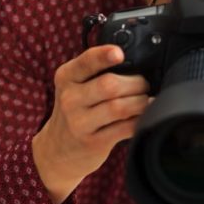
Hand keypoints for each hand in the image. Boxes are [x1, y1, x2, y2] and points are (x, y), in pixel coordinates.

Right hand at [33, 45, 151, 203]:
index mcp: (66, 77)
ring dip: (141, 102)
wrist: (58, 149)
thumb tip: (136, 62)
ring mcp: (80, 123)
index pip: (86, 62)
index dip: (103, 56)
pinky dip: (140, 119)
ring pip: (119, 107)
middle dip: (137, 83)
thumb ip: (95, 72)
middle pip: (110, 85)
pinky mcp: (93, 142)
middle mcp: (69, 99)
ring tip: (145, 100)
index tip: (119, 53)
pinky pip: (125, 128)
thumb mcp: (75, 87)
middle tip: (144, 85)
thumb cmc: (76, 110)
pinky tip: (144, 116)